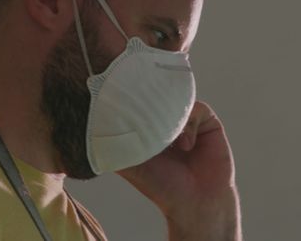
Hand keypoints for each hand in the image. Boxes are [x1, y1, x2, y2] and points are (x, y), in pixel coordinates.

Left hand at [117, 101, 241, 239]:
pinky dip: (190, 125)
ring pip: (177, 101)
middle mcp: (166, 121)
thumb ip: (116, 146)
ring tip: (168, 137)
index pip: (139, 104)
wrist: (197, 202)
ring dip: (171, 116)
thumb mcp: (131, 165)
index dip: (132, 100)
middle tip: (145, 107)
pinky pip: (197, 108)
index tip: (125, 98)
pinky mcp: (207, 121)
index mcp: (147, 128)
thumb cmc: (162, 187)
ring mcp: (187, 119)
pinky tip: (186, 146)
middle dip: (151, 101)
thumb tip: (94, 130)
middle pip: (158, 97)